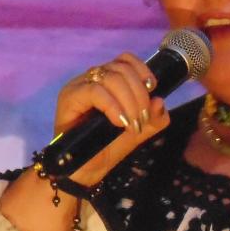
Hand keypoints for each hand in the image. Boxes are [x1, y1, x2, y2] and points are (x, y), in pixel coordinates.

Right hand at [54, 53, 170, 186]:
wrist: (85, 170)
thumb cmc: (107, 148)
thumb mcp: (138, 132)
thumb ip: (153, 118)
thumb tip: (160, 101)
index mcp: (108, 81)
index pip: (125, 60)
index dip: (142, 70)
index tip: (152, 88)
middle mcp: (92, 79)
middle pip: (121, 68)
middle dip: (139, 93)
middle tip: (142, 119)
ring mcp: (79, 86)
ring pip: (110, 77)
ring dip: (128, 100)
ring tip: (132, 124)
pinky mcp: (69, 97)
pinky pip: (95, 91)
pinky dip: (112, 105)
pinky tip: (119, 121)